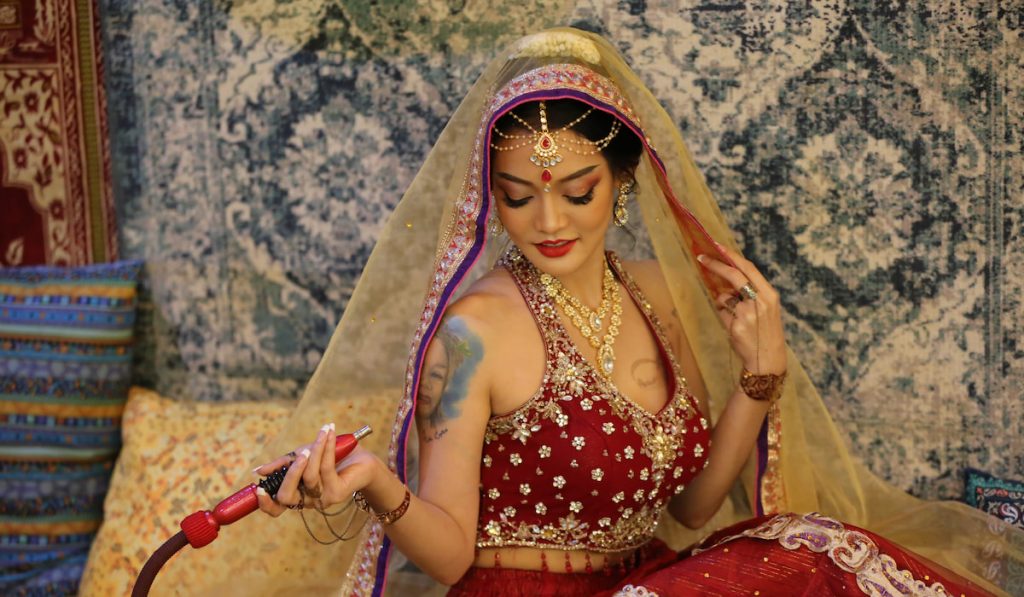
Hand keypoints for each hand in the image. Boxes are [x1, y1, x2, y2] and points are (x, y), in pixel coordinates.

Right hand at [254, 423, 381, 516]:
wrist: (363, 460)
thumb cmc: (331, 457)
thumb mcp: (303, 456)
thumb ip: (284, 463)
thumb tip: (259, 471)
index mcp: (297, 494)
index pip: (276, 509)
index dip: (265, 503)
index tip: (258, 489)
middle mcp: (307, 501)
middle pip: (287, 497)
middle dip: (291, 473)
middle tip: (300, 454)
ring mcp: (322, 499)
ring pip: (309, 477)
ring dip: (314, 451)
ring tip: (322, 432)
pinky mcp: (337, 492)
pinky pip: (326, 468)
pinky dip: (326, 447)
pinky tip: (329, 434)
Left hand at [697, 244, 786, 374]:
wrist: (768, 360)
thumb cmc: (766, 332)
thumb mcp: (767, 309)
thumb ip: (751, 293)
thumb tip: (726, 279)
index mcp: (769, 295)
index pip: (749, 268)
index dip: (732, 256)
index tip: (718, 246)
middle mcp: (760, 302)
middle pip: (733, 276)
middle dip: (715, 265)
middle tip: (701, 258)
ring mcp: (747, 314)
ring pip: (723, 298)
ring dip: (724, 304)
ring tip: (738, 318)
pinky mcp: (736, 326)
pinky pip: (721, 313)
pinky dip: (724, 317)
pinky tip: (735, 328)